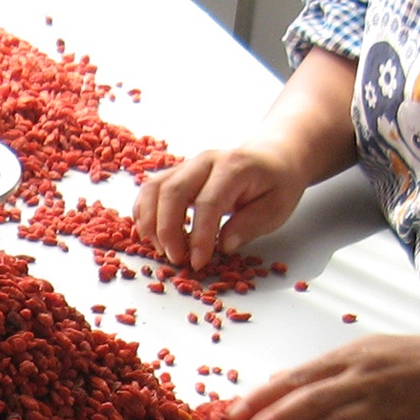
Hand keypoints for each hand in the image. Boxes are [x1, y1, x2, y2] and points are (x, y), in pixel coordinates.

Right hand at [133, 139, 311, 272]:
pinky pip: (149, 189)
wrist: (272, 156)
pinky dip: (143, 213)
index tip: (199, 262)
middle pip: (173, 192)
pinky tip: (150, 234)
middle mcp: (205, 161)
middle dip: (168, 231)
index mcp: (234, 167)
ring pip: (154, 188)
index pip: (208, 202)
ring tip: (161, 249)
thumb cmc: (276, 183)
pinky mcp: (176, 173)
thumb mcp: (277, 207)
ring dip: (150, 223)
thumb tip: (224, 246)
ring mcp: (187, 165)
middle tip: (177, 259)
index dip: (200, 236)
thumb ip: (250, 225)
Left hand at [228, 333, 419, 419]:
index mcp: (348, 358)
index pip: (294, 379)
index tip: (231, 415)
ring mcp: (383, 407)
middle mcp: (362, 381)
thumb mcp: (363, 350)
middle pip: (308, 403)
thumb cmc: (410, 359)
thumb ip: (321, 369)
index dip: (260, 398)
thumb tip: (277, 381)